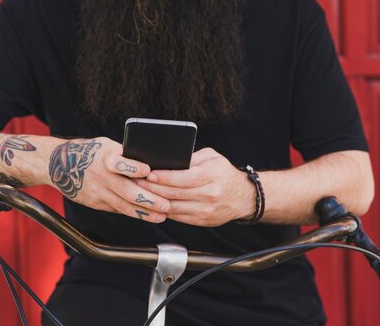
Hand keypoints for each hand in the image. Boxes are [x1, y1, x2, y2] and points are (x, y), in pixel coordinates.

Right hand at [47, 137, 170, 222]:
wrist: (59, 164)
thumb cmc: (91, 151)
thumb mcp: (106, 145)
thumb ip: (125, 155)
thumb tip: (152, 166)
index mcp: (104, 156)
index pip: (119, 163)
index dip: (133, 167)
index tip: (148, 171)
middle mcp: (100, 175)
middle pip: (126, 191)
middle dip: (148, 200)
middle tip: (166, 206)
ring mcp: (96, 191)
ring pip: (123, 206)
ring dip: (144, 213)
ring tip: (161, 216)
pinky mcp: (94, 203)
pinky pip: (116, 209)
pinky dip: (132, 213)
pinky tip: (146, 216)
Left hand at [136, 148, 255, 226]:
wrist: (243, 197)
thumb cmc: (224, 173)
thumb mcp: (212, 157)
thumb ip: (192, 158)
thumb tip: (168, 161)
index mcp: (212, 175)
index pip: (184, 178)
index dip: (164, 177)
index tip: (149, 174)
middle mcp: (209, 195)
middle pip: (175, 194)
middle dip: (153, 189)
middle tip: (136, 183)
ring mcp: (205, 210)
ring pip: (173, 208)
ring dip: (154, 202)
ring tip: (140, 194)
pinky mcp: (201, 221)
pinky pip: (177, 217)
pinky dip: (163, 210)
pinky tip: (153, 204)